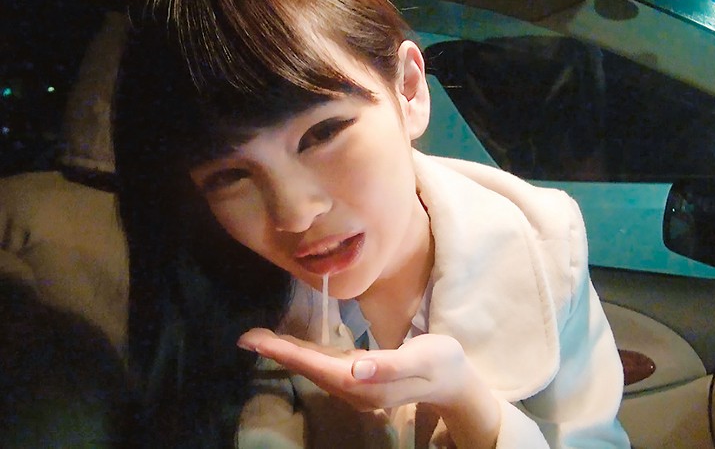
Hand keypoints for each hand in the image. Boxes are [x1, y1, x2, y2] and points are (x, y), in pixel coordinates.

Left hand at [237, 329, 472, 411]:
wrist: (454, 381)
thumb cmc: (442, 363)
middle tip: (247, 336)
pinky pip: (324, 367)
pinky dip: (304, 355)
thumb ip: (391, 365)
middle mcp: (355, 389)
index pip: (317, 367)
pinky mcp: (359, 379)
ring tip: (260, 338)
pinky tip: (292, 345)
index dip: (285, 354)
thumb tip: (358, 367)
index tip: (256, 342)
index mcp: (366, 384)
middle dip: (277, 353)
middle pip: (308, 370)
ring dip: (286, 354)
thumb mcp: (424, 359)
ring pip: (314, 369)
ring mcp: (356, 387)